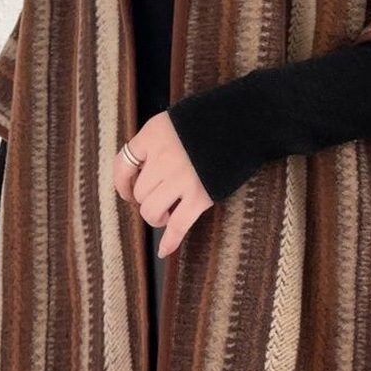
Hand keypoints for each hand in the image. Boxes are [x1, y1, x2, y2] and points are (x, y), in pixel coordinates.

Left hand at [113, 110, 213, 257]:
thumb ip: (157, 143)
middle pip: (140, 192)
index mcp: (154, 135)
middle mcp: (163, 157)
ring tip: (168, 213)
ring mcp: (182, 178)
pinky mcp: (201, 196)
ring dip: (157, 217)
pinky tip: (164, 250)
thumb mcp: (176, 121)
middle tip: (160, 200)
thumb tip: (141, 174)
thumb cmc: (211, 121)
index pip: (123, 164)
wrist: (246, 123)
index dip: (123, 184)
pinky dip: (170, 240)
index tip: (128, 193)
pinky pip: (178, 225)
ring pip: (152, 211)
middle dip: (147, 200)